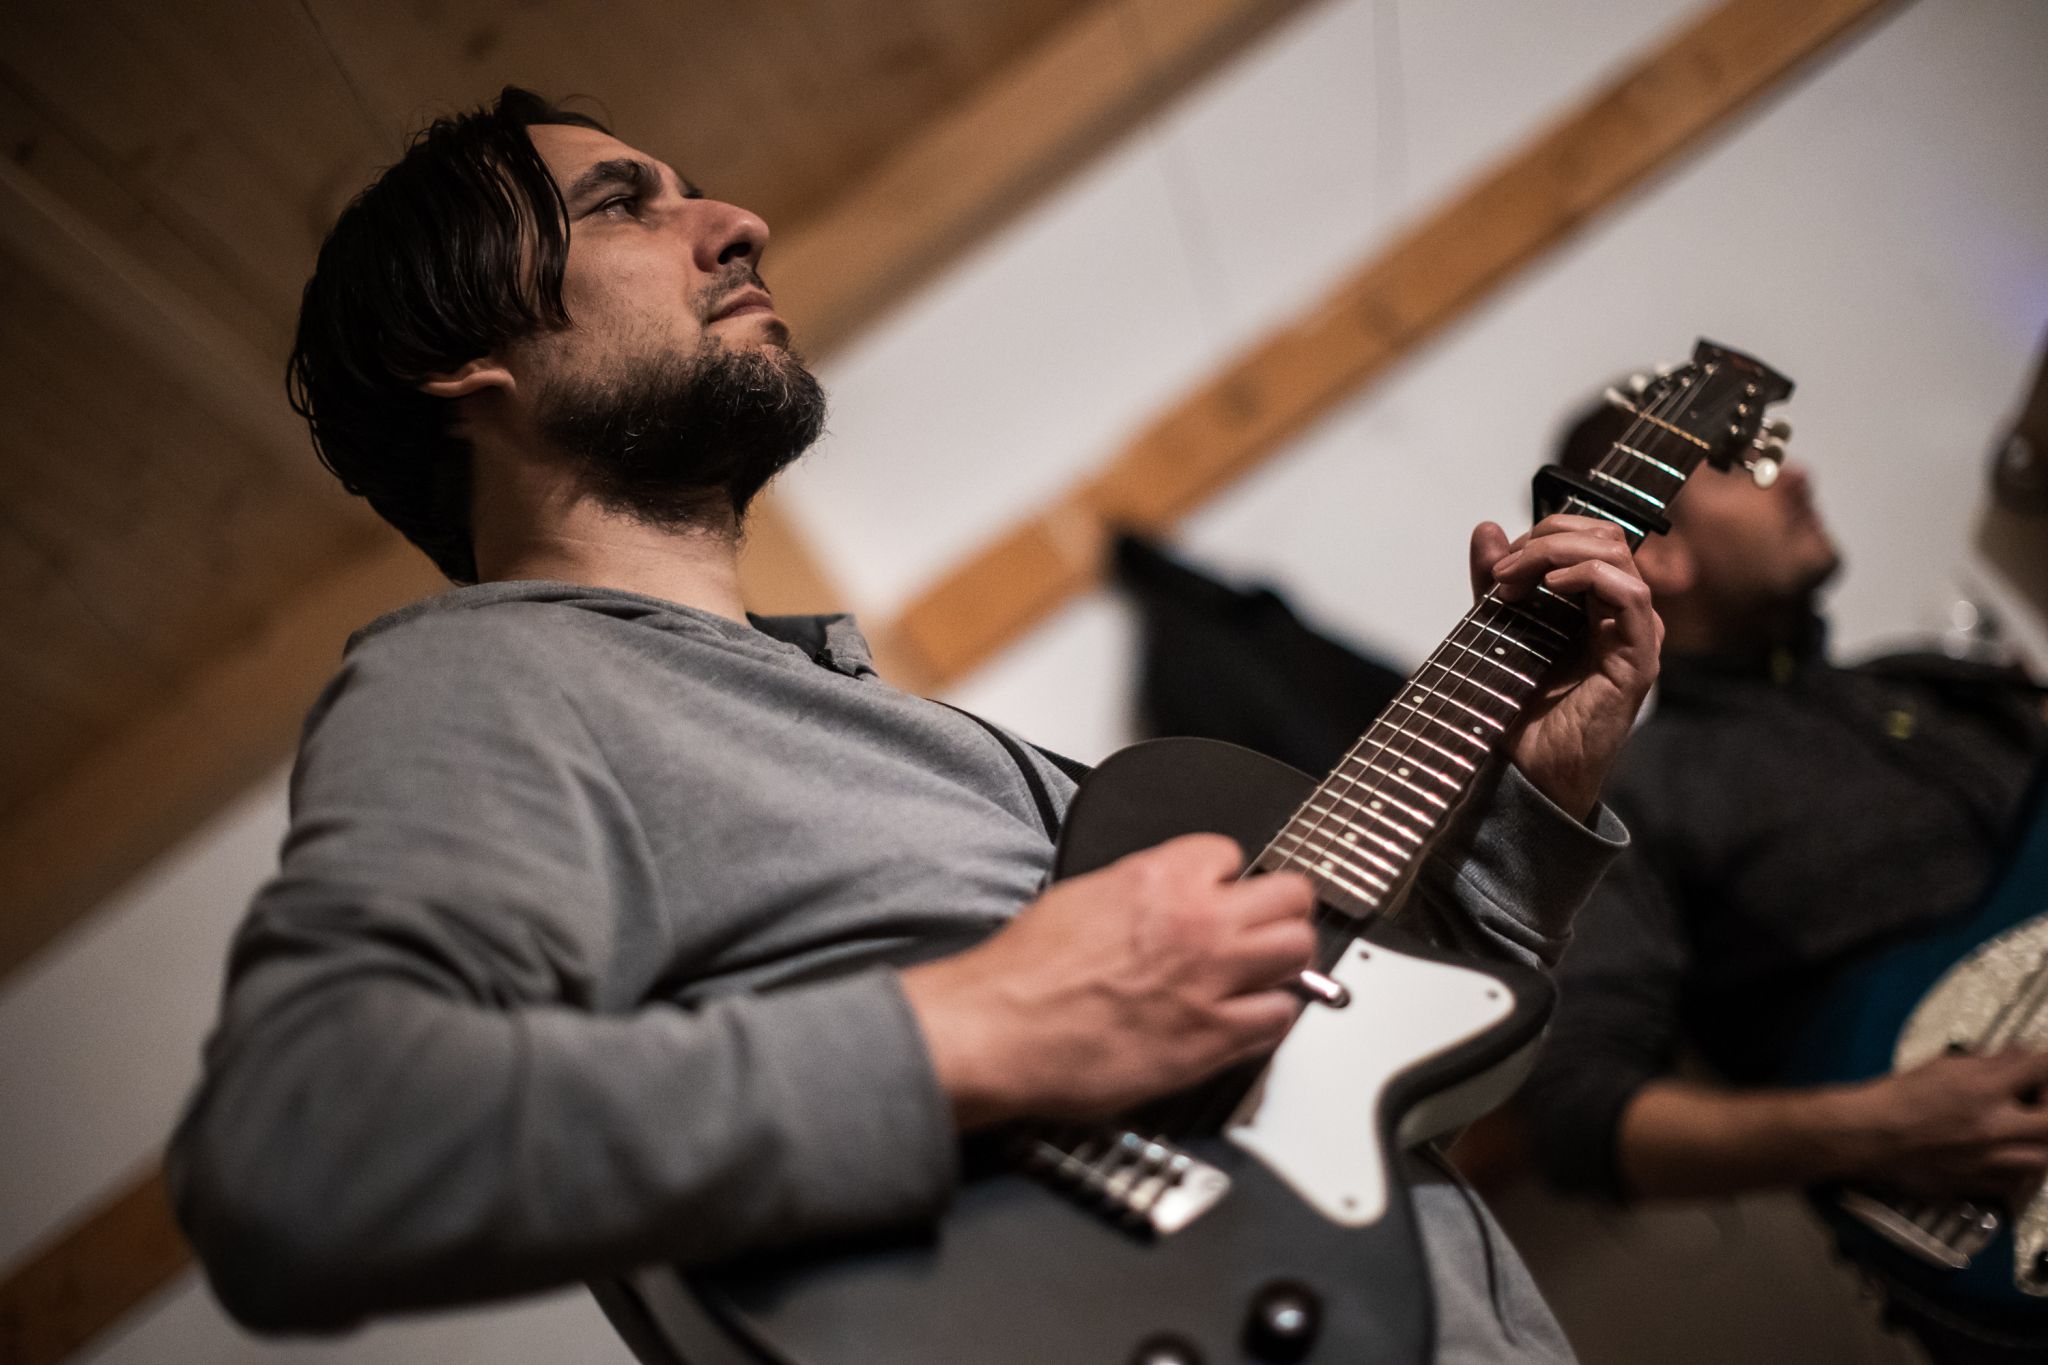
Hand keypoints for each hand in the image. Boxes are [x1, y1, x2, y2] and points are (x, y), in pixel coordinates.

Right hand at [900, 835, 1315, 1129]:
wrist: (999, 1030)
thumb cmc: (1022, 973)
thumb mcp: (1080, 895)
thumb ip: (1136, 888)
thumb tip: (1161, 894)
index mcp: (1159, 877)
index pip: (1233, 853)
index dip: (1226, 876)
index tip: (1222, 892)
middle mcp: (1196, 922)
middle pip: (1291, 896)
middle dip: (1280, 909)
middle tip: (1267, 926)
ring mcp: (1211, 980)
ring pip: (1299, 953)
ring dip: (1285, 962)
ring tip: (1265, 973)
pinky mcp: (1212, 1038)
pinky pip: (1279, 1018)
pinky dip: (1271, 1017)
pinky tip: (1249, 1018)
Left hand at [1469, 515, 1662, 818]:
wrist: (1524, 772)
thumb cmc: (1518, 709)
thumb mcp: (1496, 630)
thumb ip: (1495, 583)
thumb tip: (1486, 529)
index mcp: (1596, 605)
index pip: (1590, 539)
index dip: (1545, 534)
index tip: (1497, 562)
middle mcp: (1622, 615)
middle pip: (1606, 539)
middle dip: (1549, 537)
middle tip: (1503, 569)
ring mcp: (1634, 637)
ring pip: (1618, 558)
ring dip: (1560, 554)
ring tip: (1516, 579)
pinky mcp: (1637, 662)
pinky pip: (1632, 598)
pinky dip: (1592, 578)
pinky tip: (1553, 586)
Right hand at [1835, 1048, 2047, 1199]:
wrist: (1869, 1137)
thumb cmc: (1900, 1095)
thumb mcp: (1941, 1065)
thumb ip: (1986, 1062)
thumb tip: (2020, 1056)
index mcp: (1982, 1089)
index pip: (2039, 1068)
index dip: (2047, 1064)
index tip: (2042, 1065)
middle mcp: (1994, 1128)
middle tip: (2038, 1099)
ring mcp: (1990, 1162)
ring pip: (2045, 1159)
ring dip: (2042, 1141)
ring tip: (2029, 1131)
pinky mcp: (1981, 1186)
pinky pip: (2020, 1182)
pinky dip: (2024, 1168)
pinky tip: (2010, 1156)